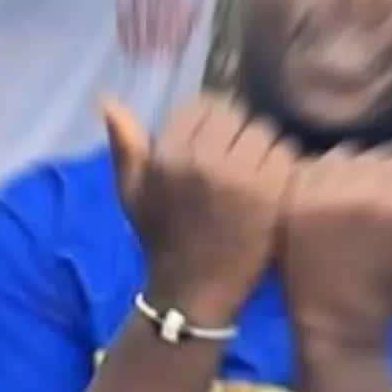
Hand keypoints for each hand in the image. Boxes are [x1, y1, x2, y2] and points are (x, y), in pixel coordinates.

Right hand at [103, 95, 295, 328]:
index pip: (204, 106)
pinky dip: (282, 165)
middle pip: (237, 115)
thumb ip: (124, 145)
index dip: (213, 122)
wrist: (192, 292)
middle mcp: (203, 158)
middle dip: (239, 133)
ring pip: (264, 131)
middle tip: (240, 159)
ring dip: (264, 147)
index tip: (216, 143)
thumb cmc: (161, 240)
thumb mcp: (131, 193)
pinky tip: (273, 185)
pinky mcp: (270, 192)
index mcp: (169, 154)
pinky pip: (284, 154)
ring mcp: (239, 175)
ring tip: (258, 172)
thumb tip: (106, 100)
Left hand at [281, 149, 391, 349]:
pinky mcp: (295, 201)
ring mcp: (324, 194)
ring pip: (342, 156)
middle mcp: (364, 190)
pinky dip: (317, 181)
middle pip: (374, 156)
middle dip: (376, 177)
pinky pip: (310, 167)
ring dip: (346, 174)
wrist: (338, 324)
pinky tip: (324, 208)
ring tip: (347, 208)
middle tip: (370, 213)